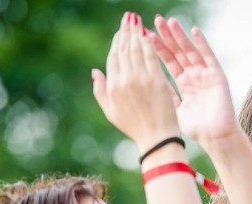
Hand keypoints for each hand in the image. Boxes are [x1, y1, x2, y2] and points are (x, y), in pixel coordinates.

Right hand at [92, 12, 179, 152]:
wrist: (157, 138)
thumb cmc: (134, 127)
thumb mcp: (110, 111)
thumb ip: (99, 90)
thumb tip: (94, 70)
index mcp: (113, 86)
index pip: (114, 57)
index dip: (117, 42)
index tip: (120, 31)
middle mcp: (125, 80)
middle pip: (124, 49)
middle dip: (126, 30)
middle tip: (128, 17)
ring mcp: (142, 79)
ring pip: (137, 49)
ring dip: (136, 32)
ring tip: (136, 20)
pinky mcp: (157, 81)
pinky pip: (151, 56)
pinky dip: (149, 43)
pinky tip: (148, 33)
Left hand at [151, 16, 237, 147]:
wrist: (216, 138)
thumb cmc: (196, 129)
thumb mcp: (174, 108)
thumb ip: (164, 92)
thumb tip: (147, 79)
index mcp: (184, 84)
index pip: (168, 61)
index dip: (157, 48)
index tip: (144, 35)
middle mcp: (194, 76)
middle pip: (178, 52)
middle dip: (166, 37)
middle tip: (155, 21)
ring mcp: (206, 75)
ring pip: (191, 51)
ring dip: (180, 36)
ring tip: (169, 22)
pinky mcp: (218, 76)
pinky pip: (209, 57)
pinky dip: (202, 44)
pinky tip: (194, 31)